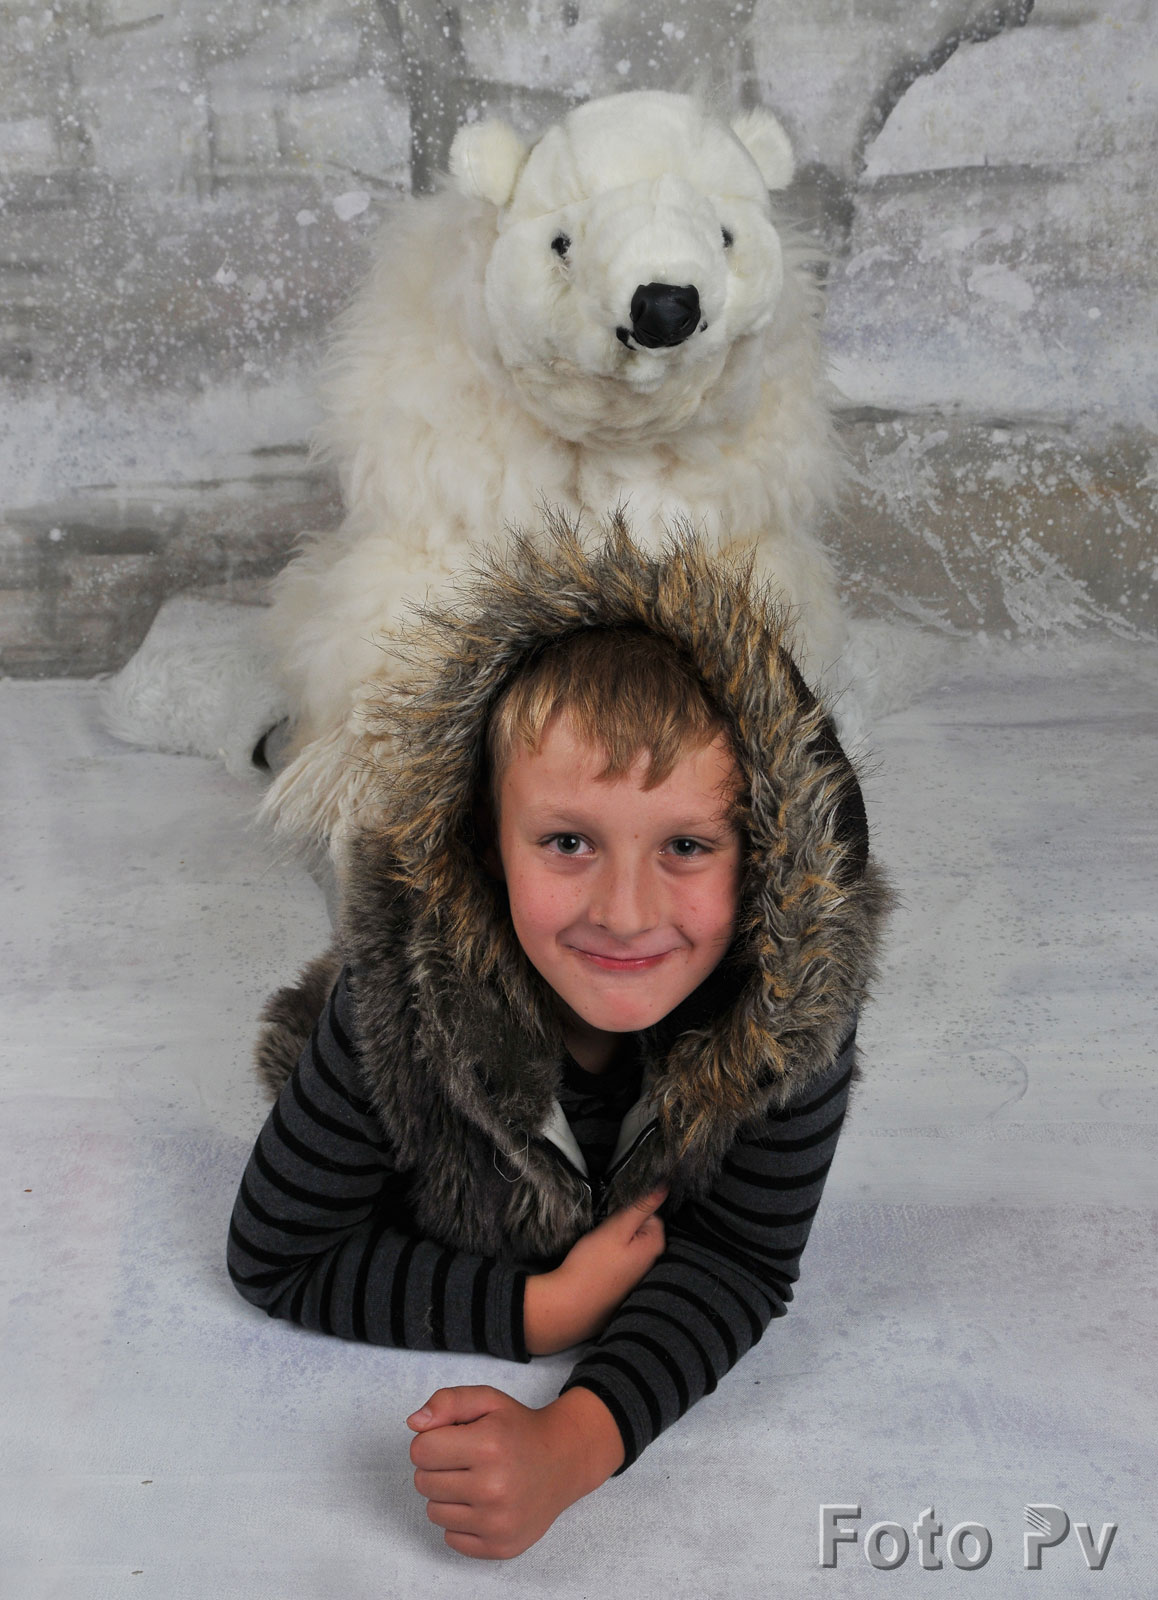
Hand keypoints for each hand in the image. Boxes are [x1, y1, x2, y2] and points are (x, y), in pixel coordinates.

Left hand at [407, 1384, 623, 1558]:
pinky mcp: (500, 1547)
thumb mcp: (487, 1400)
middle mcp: (493, 1488)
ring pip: (433, 1512)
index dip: (431, 1440)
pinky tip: (482, 1504)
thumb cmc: (519, 1429)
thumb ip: (447, 1402)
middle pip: (423, 1482)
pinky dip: (460, 1522)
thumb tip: (414, 1423)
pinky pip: (450, 1538)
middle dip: (438, 1467)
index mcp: (488, 1446)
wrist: (564, 1461)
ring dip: (447, 1495)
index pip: (420, 1450)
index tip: (452, 1438)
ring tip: (474, 1480)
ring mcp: (497, 1522)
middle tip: (465, 1459)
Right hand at [523, 1185, 667, 1354]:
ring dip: (616, 1245)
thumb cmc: (592, 1266)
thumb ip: (641, 1206)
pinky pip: (622, 1263)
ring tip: (598, 1253)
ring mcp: (640, 1278)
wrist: (570, 1307)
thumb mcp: (616, 1229)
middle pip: (640, 1230)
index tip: (613, 1222)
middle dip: (622, 1229)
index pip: (650, 1213)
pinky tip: (598, 1267)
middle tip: (603, 1239)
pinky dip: (612, 1261)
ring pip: (630, 1246)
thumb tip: (665, 1184)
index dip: (629, 1212)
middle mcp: (653, 1263)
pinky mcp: (625, 1287)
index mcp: (656, 1246)